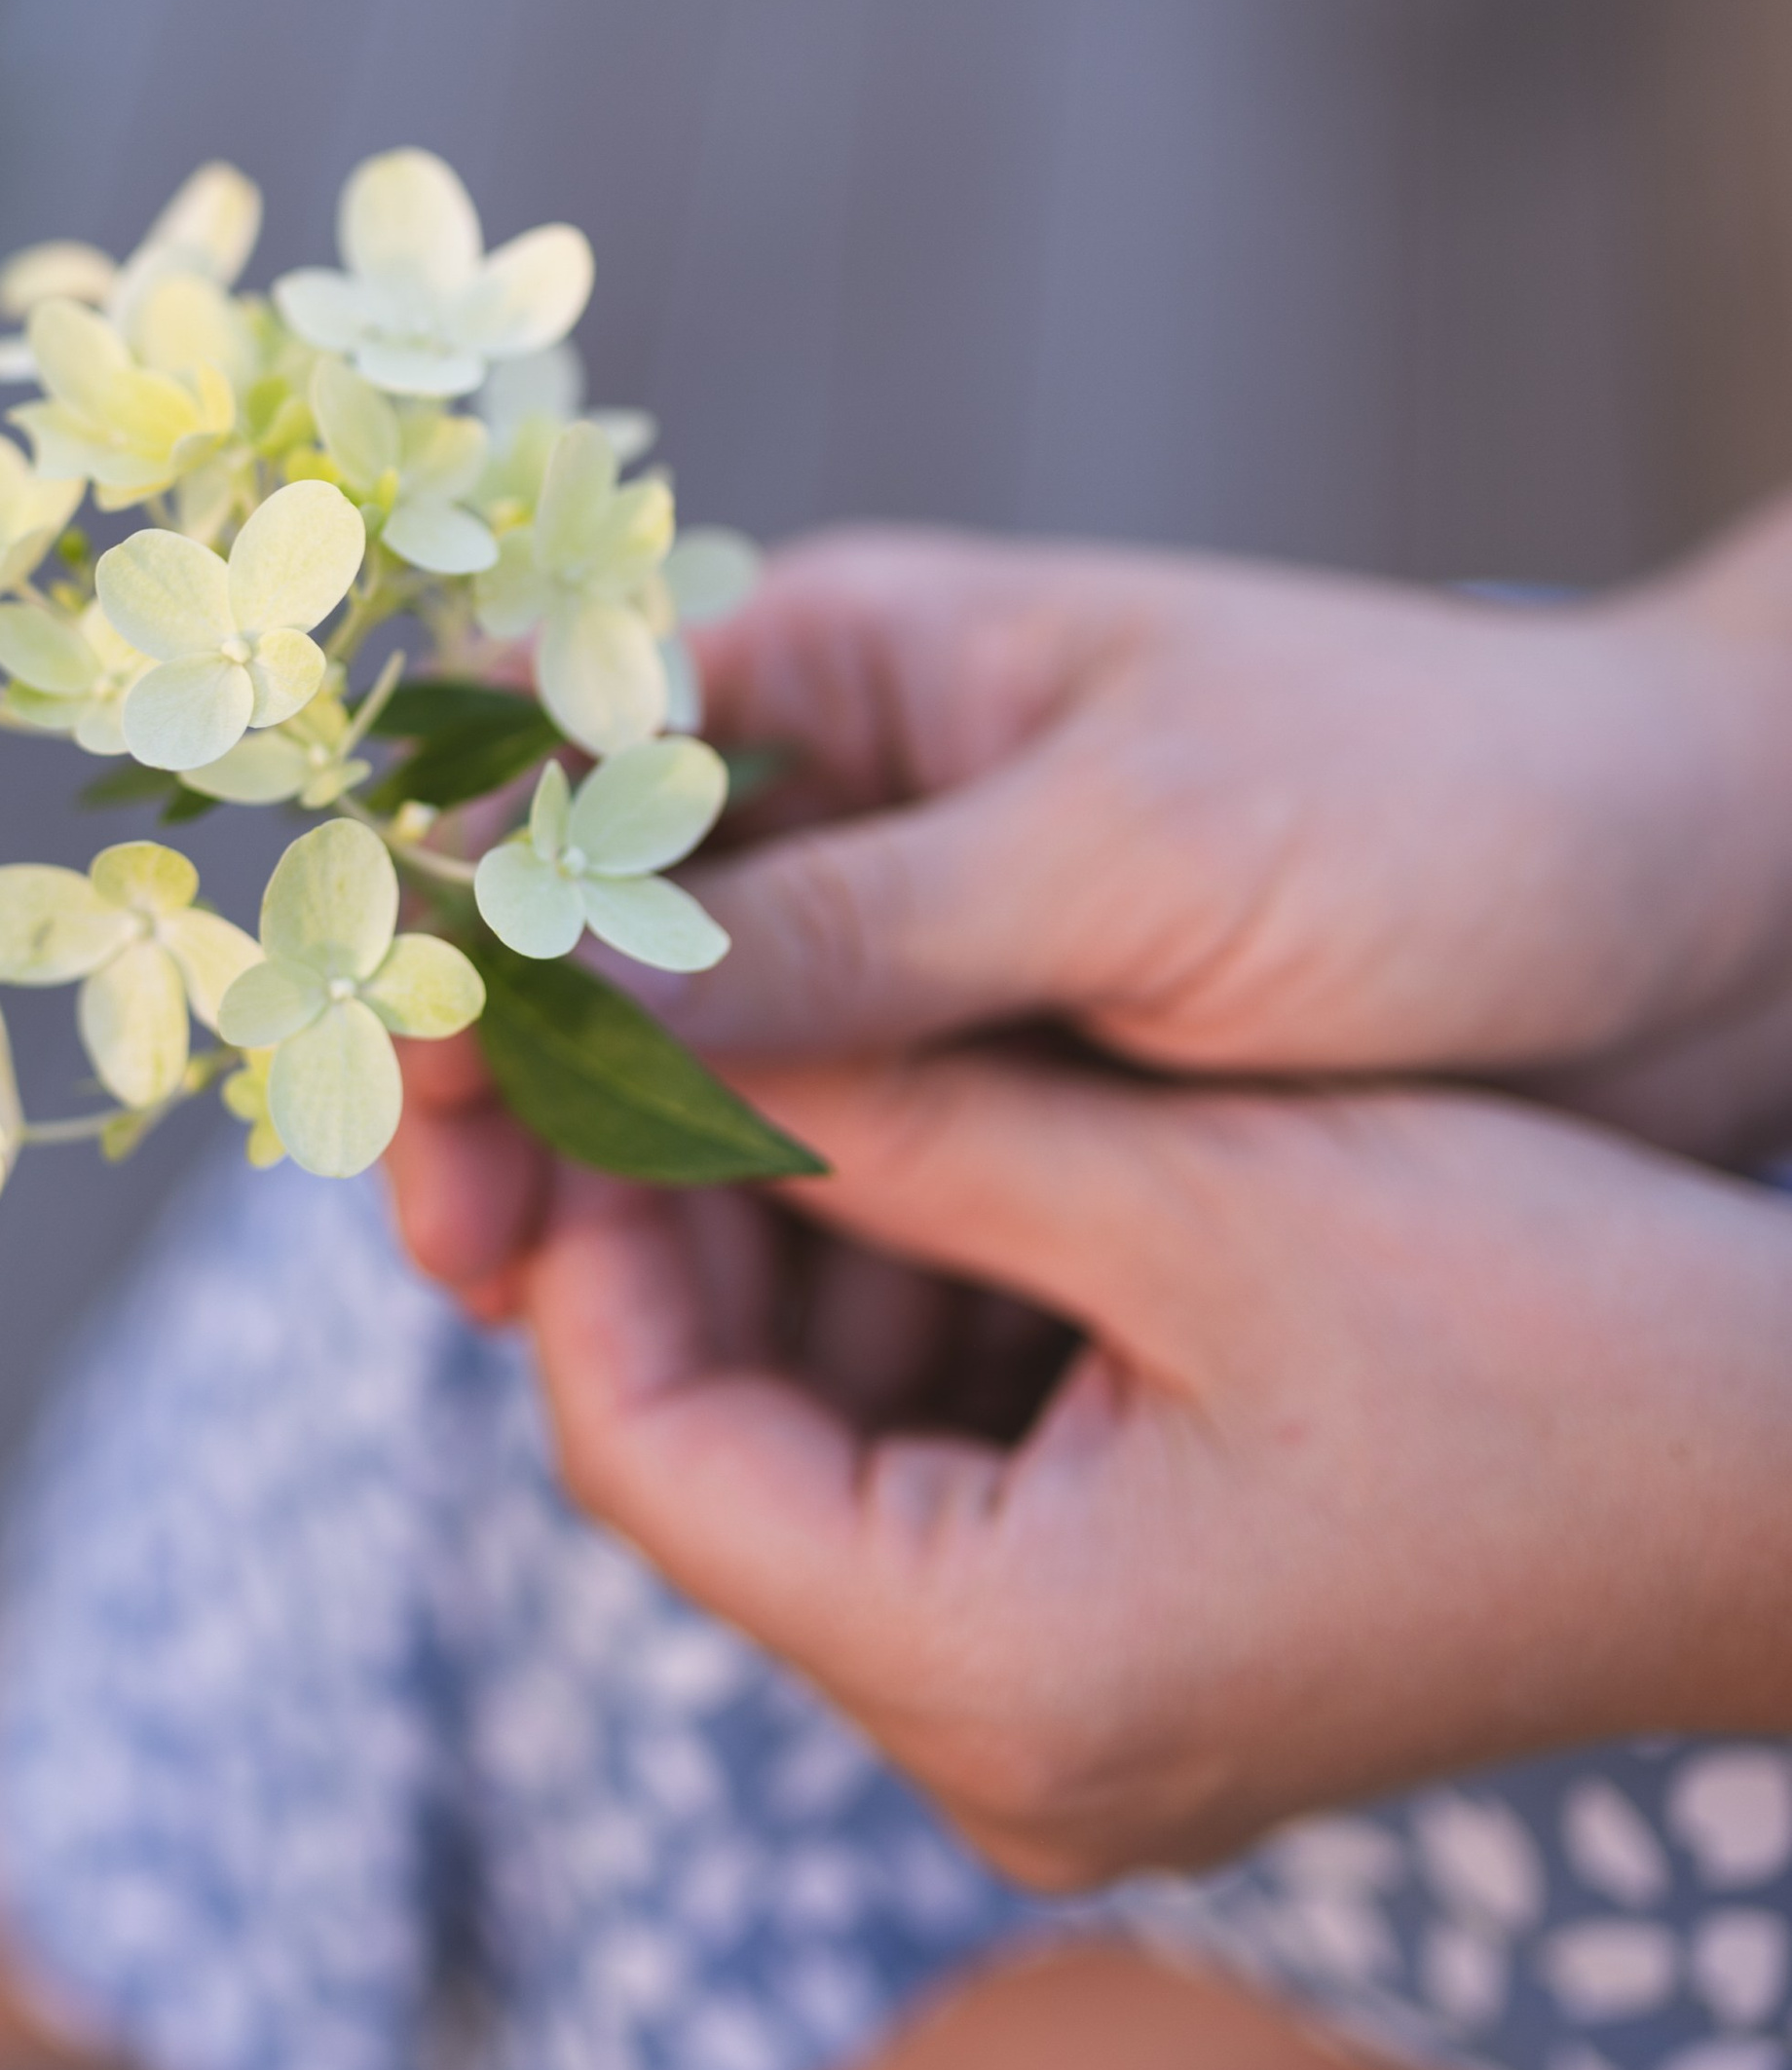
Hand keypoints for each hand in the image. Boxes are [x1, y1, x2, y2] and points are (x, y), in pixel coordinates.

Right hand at [389, 510, 1791, 1311]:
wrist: (1721, 921)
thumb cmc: (1446, 812)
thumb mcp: (1133, 863)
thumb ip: (844, 935)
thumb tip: (538, 970)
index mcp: (851, 674)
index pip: (560, 768)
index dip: (458, 918)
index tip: (409, 1081)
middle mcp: (857, 826)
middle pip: (602, 971)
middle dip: (526, 1108)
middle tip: (469, 1267)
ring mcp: (936, 989)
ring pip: (709, 1118)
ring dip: (641, 1225)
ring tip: (578, 1351)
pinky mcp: (1020, 1128)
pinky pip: (847, 1221)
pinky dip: (791, 1300)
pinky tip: (758, 1395)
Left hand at [516, 1057, 1791, 1884]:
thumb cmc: (1553, 1336)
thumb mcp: (1195, 1187)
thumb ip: (895, 1117)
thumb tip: (642, 1025)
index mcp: (995, 1683)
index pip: (644, 1453)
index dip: (584, 1230)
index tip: (581, 1040)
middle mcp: (1002, 1764)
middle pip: (721, 1469)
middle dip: (692, 1235)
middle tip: (669, 1016)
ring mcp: (1072, 1743)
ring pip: (825, 1468)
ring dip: (812, 1265)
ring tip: (822, 1052)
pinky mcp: (1139, 1685)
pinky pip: (944, 1496)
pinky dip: (928, 1327)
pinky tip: (958, 1158)